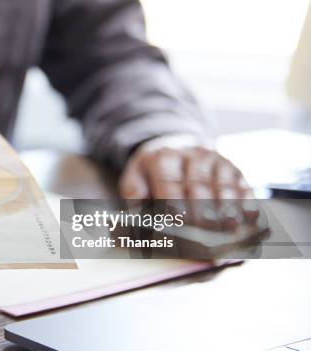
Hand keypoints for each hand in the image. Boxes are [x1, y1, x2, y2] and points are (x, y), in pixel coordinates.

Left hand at [119, 136, 255, 229]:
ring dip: (227, 208)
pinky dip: (247, 202)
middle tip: (204, 233)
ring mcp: (216, 160)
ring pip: (223, 185)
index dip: (174, 203)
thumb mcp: (135, 180)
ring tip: (228, 228)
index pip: (169, 182)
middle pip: (198, 185)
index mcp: (163, 157)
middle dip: (201, 211)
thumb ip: (134, 201)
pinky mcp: (234, 169)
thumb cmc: (153, 173)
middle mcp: (192, 155)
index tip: (178, 223)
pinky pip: (243, 185)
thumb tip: (132, 224)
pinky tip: (248, 217)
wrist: (175, 147)